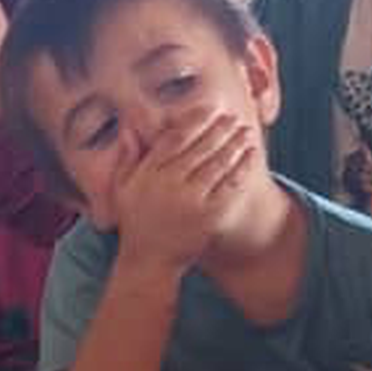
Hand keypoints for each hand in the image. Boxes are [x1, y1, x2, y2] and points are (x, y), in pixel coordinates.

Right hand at [114, 110, 255, 273]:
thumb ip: (126, 158)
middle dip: (218, 129)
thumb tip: (128, 129)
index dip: (193, 121)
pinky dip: (241, 169)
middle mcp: (169, 183)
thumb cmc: (135, 222)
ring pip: (217, 164)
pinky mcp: (208, 215)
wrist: (148, 260)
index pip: (174, 138)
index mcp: (149, 173)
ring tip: (244, 131)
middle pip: (199, 147)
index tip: (207, 109)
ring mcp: (190, 200)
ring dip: (233, 144)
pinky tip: (250, 156)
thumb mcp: (121, 189)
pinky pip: (229, 187)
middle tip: (231, 116)